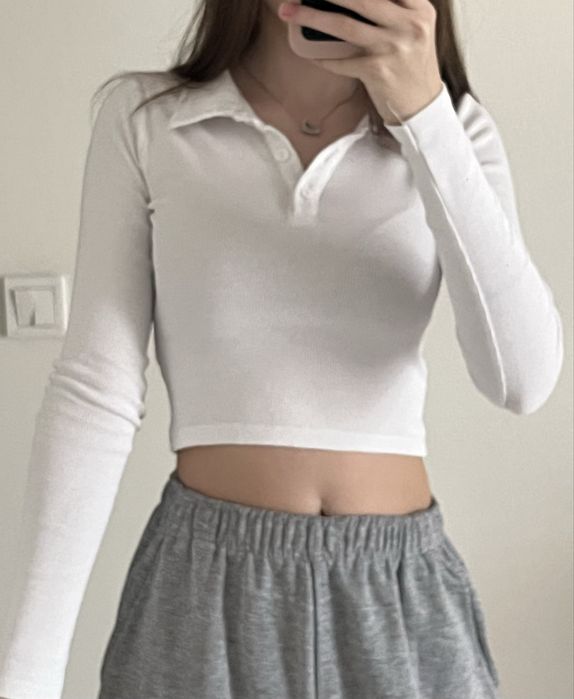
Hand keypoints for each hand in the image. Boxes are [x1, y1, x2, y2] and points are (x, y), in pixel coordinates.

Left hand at [278, 0, 442, 124]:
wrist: (422, 106)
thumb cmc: (412, 66)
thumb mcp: (413, 30)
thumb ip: (393, 9)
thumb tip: (350, 2)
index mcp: (419, 10)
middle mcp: (408, 26)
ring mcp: (392, 48)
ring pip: (345, 25)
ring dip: (312, 17)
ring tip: (290, 11)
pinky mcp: (378, 72)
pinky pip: (341, 61)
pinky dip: (323, 57)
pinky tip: (311, 54)